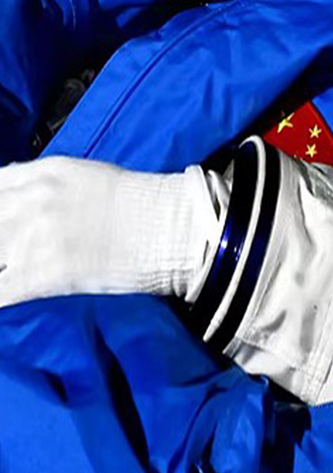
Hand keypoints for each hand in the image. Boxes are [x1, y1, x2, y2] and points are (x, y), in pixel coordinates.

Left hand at [0, 156, 219, 304]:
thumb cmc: (142, 202)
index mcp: (43, 175)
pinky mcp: (42, 275)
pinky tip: (8, 297)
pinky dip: (1, 297)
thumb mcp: (85, 176)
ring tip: (13, 269)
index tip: (6, 219)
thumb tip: (13, 198)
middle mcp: (31, 202)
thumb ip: (42, 184)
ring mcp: (33, 239)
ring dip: (0, 263)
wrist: (175, 228)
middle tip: (12, 250)